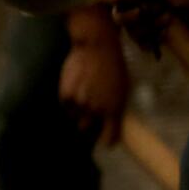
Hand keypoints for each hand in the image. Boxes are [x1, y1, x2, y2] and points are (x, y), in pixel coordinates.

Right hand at [58, 8, 129, 145]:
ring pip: (75, 114)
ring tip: (84, 89)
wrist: (98, 47)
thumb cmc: (114, 66)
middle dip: (88, 121)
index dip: (107, 140)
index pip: (110, 137)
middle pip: (87, 128)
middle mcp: (97, 111)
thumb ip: (115, 106)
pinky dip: (68, 98)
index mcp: (115, 110)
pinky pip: (65, 104)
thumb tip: (110, 120)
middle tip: (89, 107)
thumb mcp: (123, 88)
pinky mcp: (66, 95)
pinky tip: (75, 85)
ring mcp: (80, 104)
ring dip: (77, 107)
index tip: (105, 142)